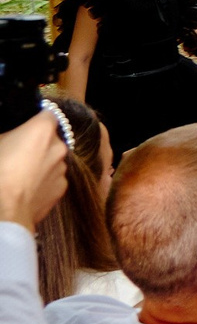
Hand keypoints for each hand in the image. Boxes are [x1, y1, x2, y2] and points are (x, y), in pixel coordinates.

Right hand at [0, 110, 66, 232]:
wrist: (3, 211)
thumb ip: (7, 135)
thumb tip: (11, 137)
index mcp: (42, 130)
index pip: (48, 113)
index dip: (36, 118)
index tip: (26, 124)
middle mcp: (59, 146)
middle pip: (50, 138)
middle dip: (37, 143)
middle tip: (17, 153)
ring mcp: (62, 168)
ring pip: (52, 159)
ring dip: (41, 162)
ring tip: (20, 174)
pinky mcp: (62, 188)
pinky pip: (53, 178)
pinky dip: (43, 180)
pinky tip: (26, 188)